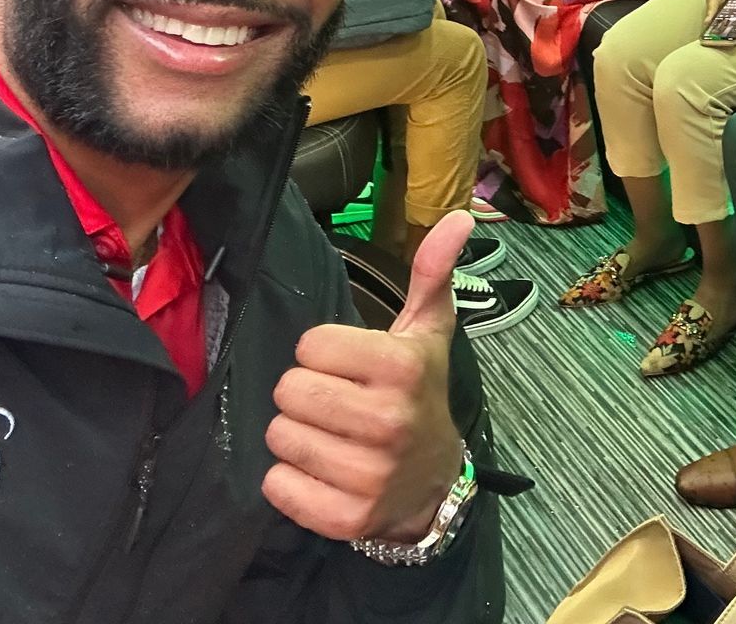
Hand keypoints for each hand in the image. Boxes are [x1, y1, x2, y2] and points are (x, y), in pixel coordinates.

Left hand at [263, 211, 471, 541]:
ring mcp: (367, 474)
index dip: (322, 352)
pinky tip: (321, 470)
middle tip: (336, 401)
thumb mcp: (427, 332)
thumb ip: (432, 272)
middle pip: (289, 391)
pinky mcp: (344, 517)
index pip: (309, 345)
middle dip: (305, 393)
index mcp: (402, 367)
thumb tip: (459, 217)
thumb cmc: (420, 393)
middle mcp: (388, 420)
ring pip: (279, 436)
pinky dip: (288, 480)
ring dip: (295, 435)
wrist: (436, 481)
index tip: (348, 364)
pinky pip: (277, 487)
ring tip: (330, 435)